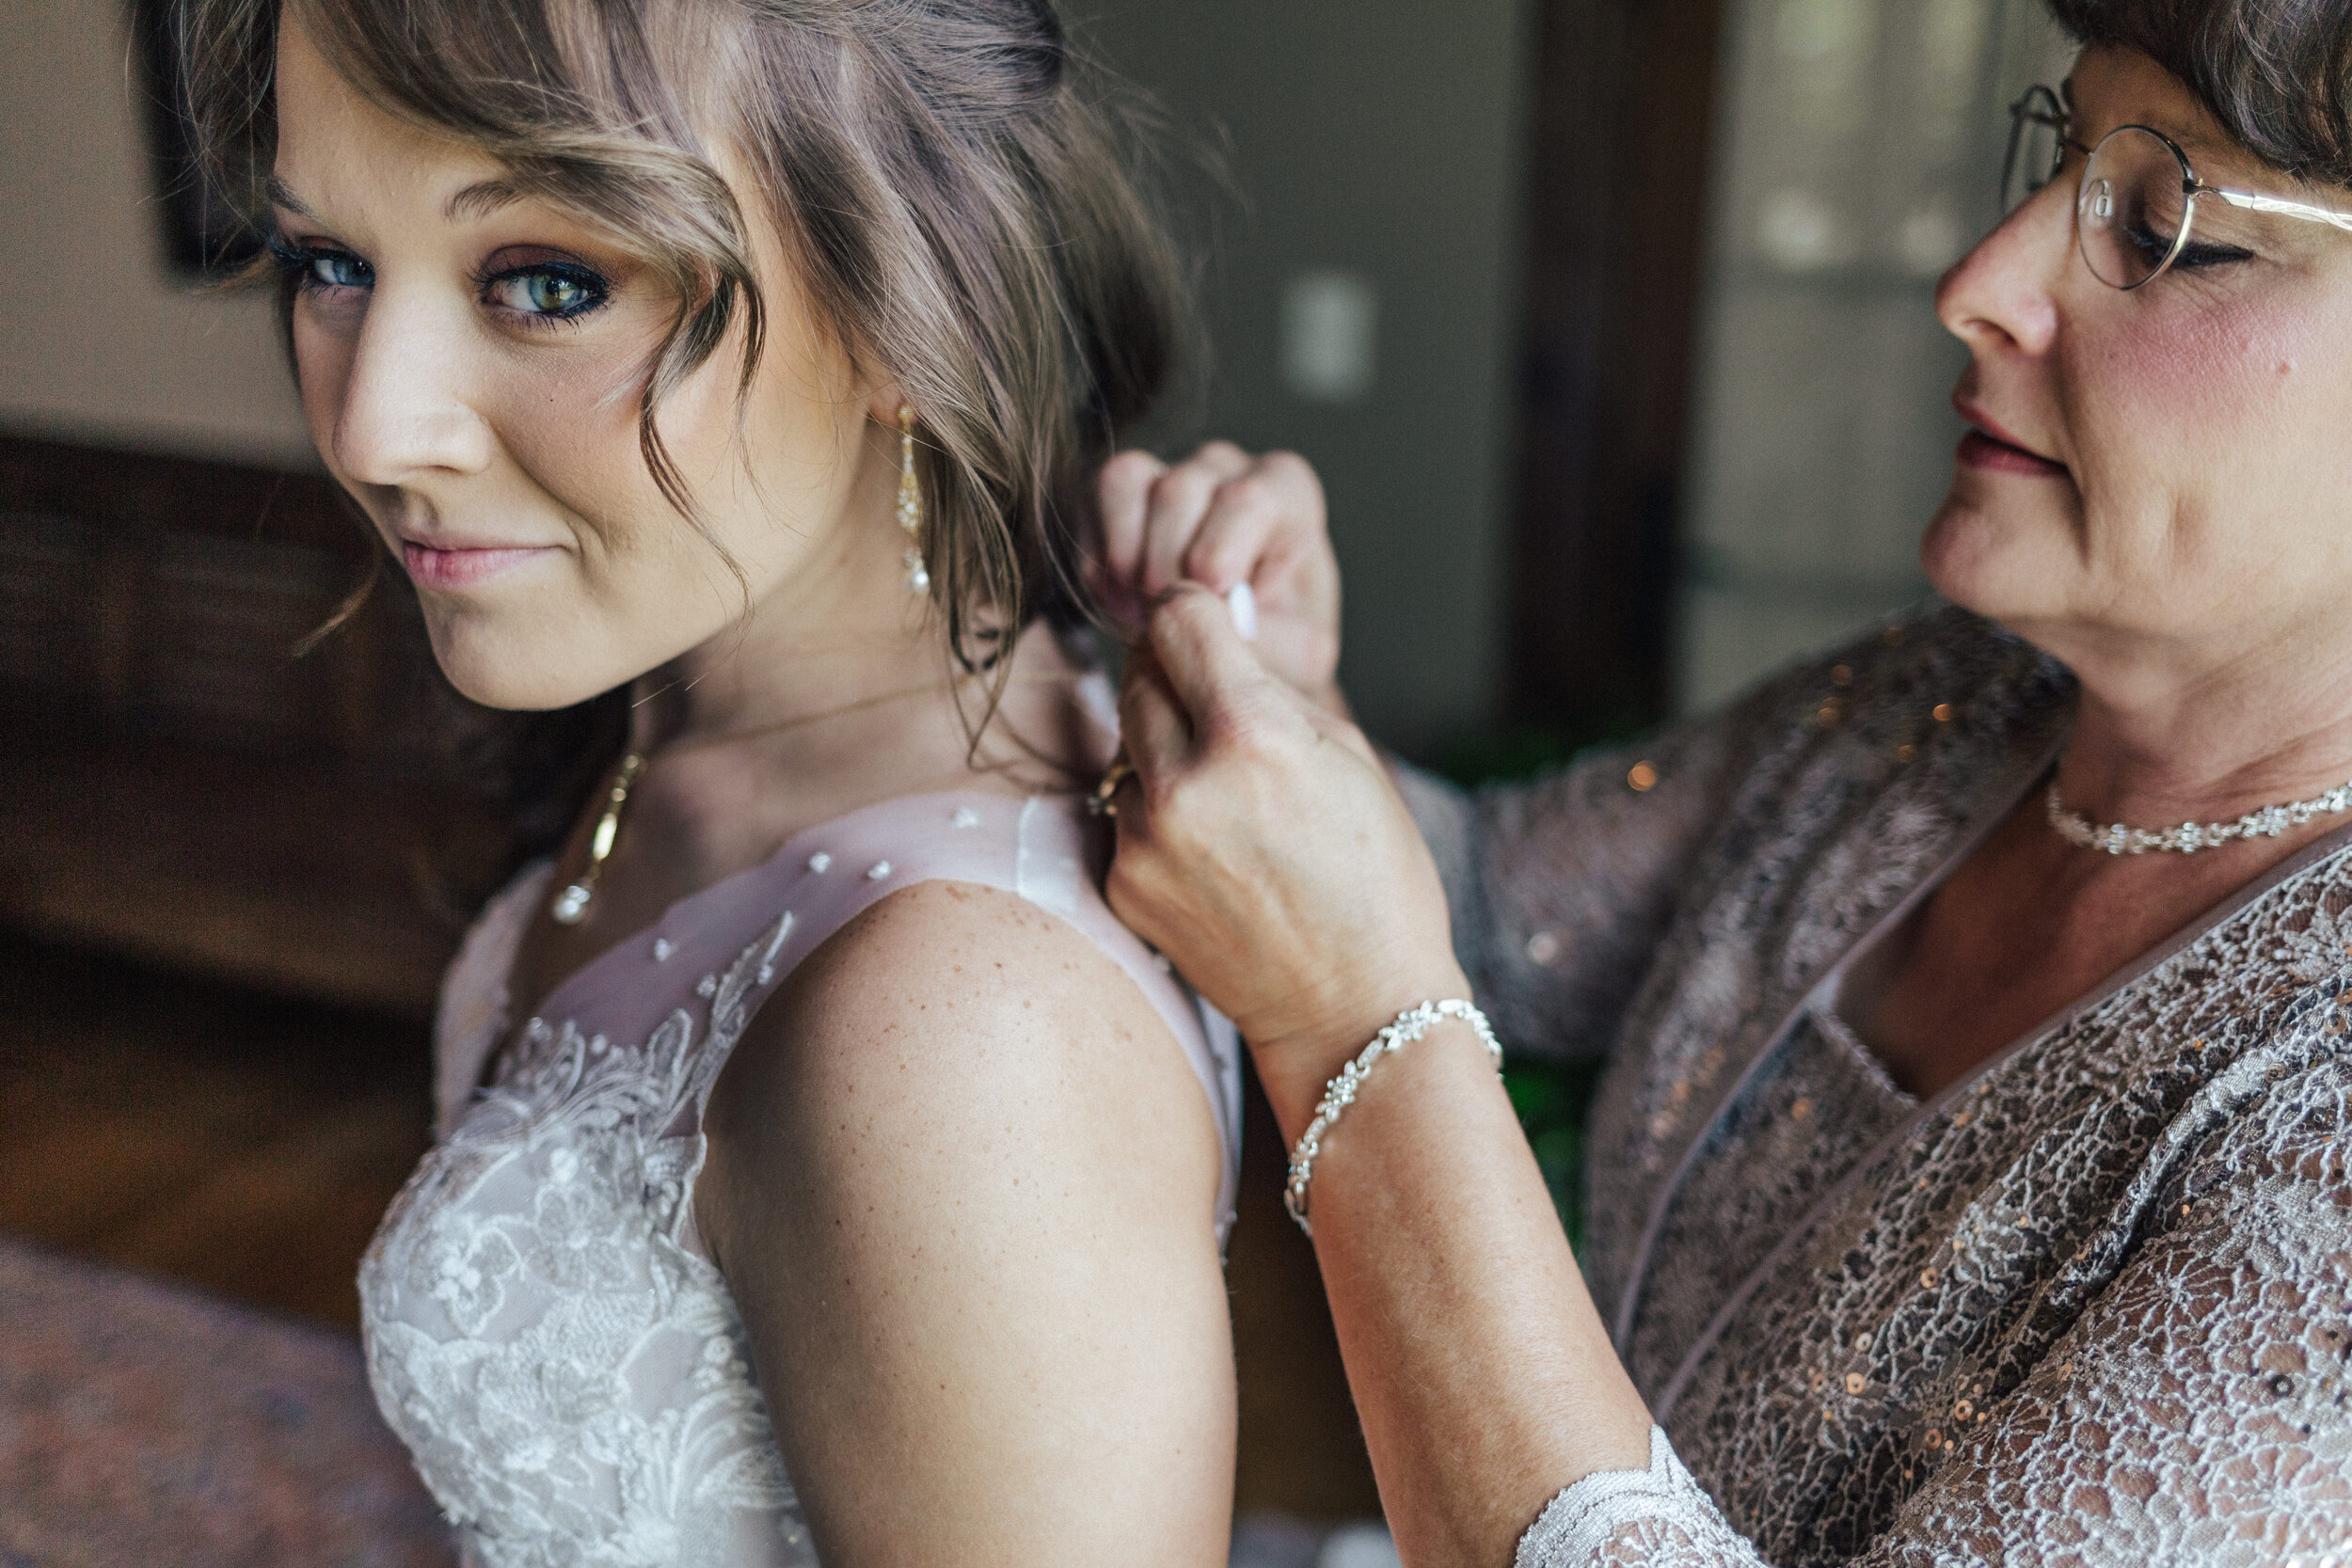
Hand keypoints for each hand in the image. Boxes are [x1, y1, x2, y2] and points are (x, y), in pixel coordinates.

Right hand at [1095, 443, 1343, 716]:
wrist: (1236, 659)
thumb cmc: (1278, 645)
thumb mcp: (1295, 653)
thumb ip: (1267, 634)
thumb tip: (1215, 609)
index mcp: (1287, 491)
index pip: (1247, 500)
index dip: (1217, 560)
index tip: (1212, 613)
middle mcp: (1232, 467)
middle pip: (1179, 492)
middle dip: (1164, 574)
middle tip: (1170, 631)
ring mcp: (1173, 466)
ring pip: (1131, 482)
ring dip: (1127, 565)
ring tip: (1144, 621)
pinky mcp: (1126, 482)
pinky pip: (1102, 492)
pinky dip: (1100, 555)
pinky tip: (1121, 600)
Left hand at [1106, 586, 1465, 1135]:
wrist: (1354, 1009)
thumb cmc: (1375, 879)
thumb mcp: (1347, 755)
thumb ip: (1271, 688)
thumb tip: (1215, 633)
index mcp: (1250, 735)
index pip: (1175, 617)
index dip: (1194, 611)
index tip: (1207, 625)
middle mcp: (1183, 783)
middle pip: (1138, 673)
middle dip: (1174, 673)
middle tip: (1217, 703)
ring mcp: (1143, 840)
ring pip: (1126, 744)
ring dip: (1163, 746)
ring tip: (1227, 793)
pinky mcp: (1123, 884)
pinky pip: (1125, 811)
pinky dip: (1158, 811)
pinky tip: (1213, 849)